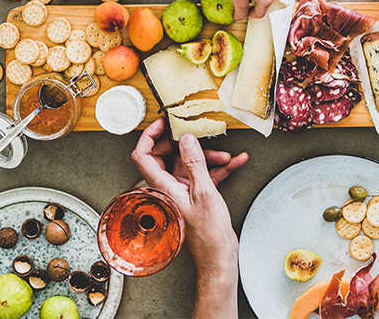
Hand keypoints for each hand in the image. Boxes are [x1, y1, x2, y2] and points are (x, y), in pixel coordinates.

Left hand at [130, 118, 247, 268]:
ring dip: (210, 157)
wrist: (218, 257)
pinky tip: (236, 162)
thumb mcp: (204, 192)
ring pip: (190, 164)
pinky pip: (205, 175)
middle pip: (168, 155)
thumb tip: (186, 139)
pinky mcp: (196, 196)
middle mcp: (169, 187)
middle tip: (197, 133)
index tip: (163, 122)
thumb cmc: (208, 234)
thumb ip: (194, 163)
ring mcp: (182, 191)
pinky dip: (219, 168)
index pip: (143, 155)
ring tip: (227, 156)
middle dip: (187, 144)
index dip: (149, 135)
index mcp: (162, 187)